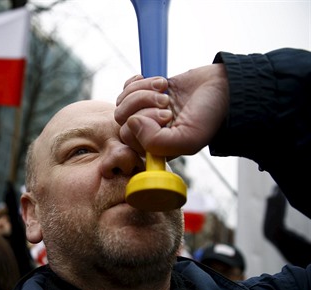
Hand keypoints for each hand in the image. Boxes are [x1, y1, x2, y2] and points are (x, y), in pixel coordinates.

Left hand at [114, 64, 228, 158]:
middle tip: (167, 102)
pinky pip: (127, 87)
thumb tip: (131, 123)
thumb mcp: (188, 139)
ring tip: (164, 91)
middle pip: (122, 119)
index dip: (144, 124)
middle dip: (143, 105)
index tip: (168, 116)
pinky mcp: (147, 92)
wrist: (226, 87)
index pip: (129, 138)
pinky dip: (139, 81)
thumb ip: (156, 142)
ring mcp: (146, 111)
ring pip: (123, 102)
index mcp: (156, 147)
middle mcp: (148, 131)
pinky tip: (159, 83)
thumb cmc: (210, 116)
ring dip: (142, 91)